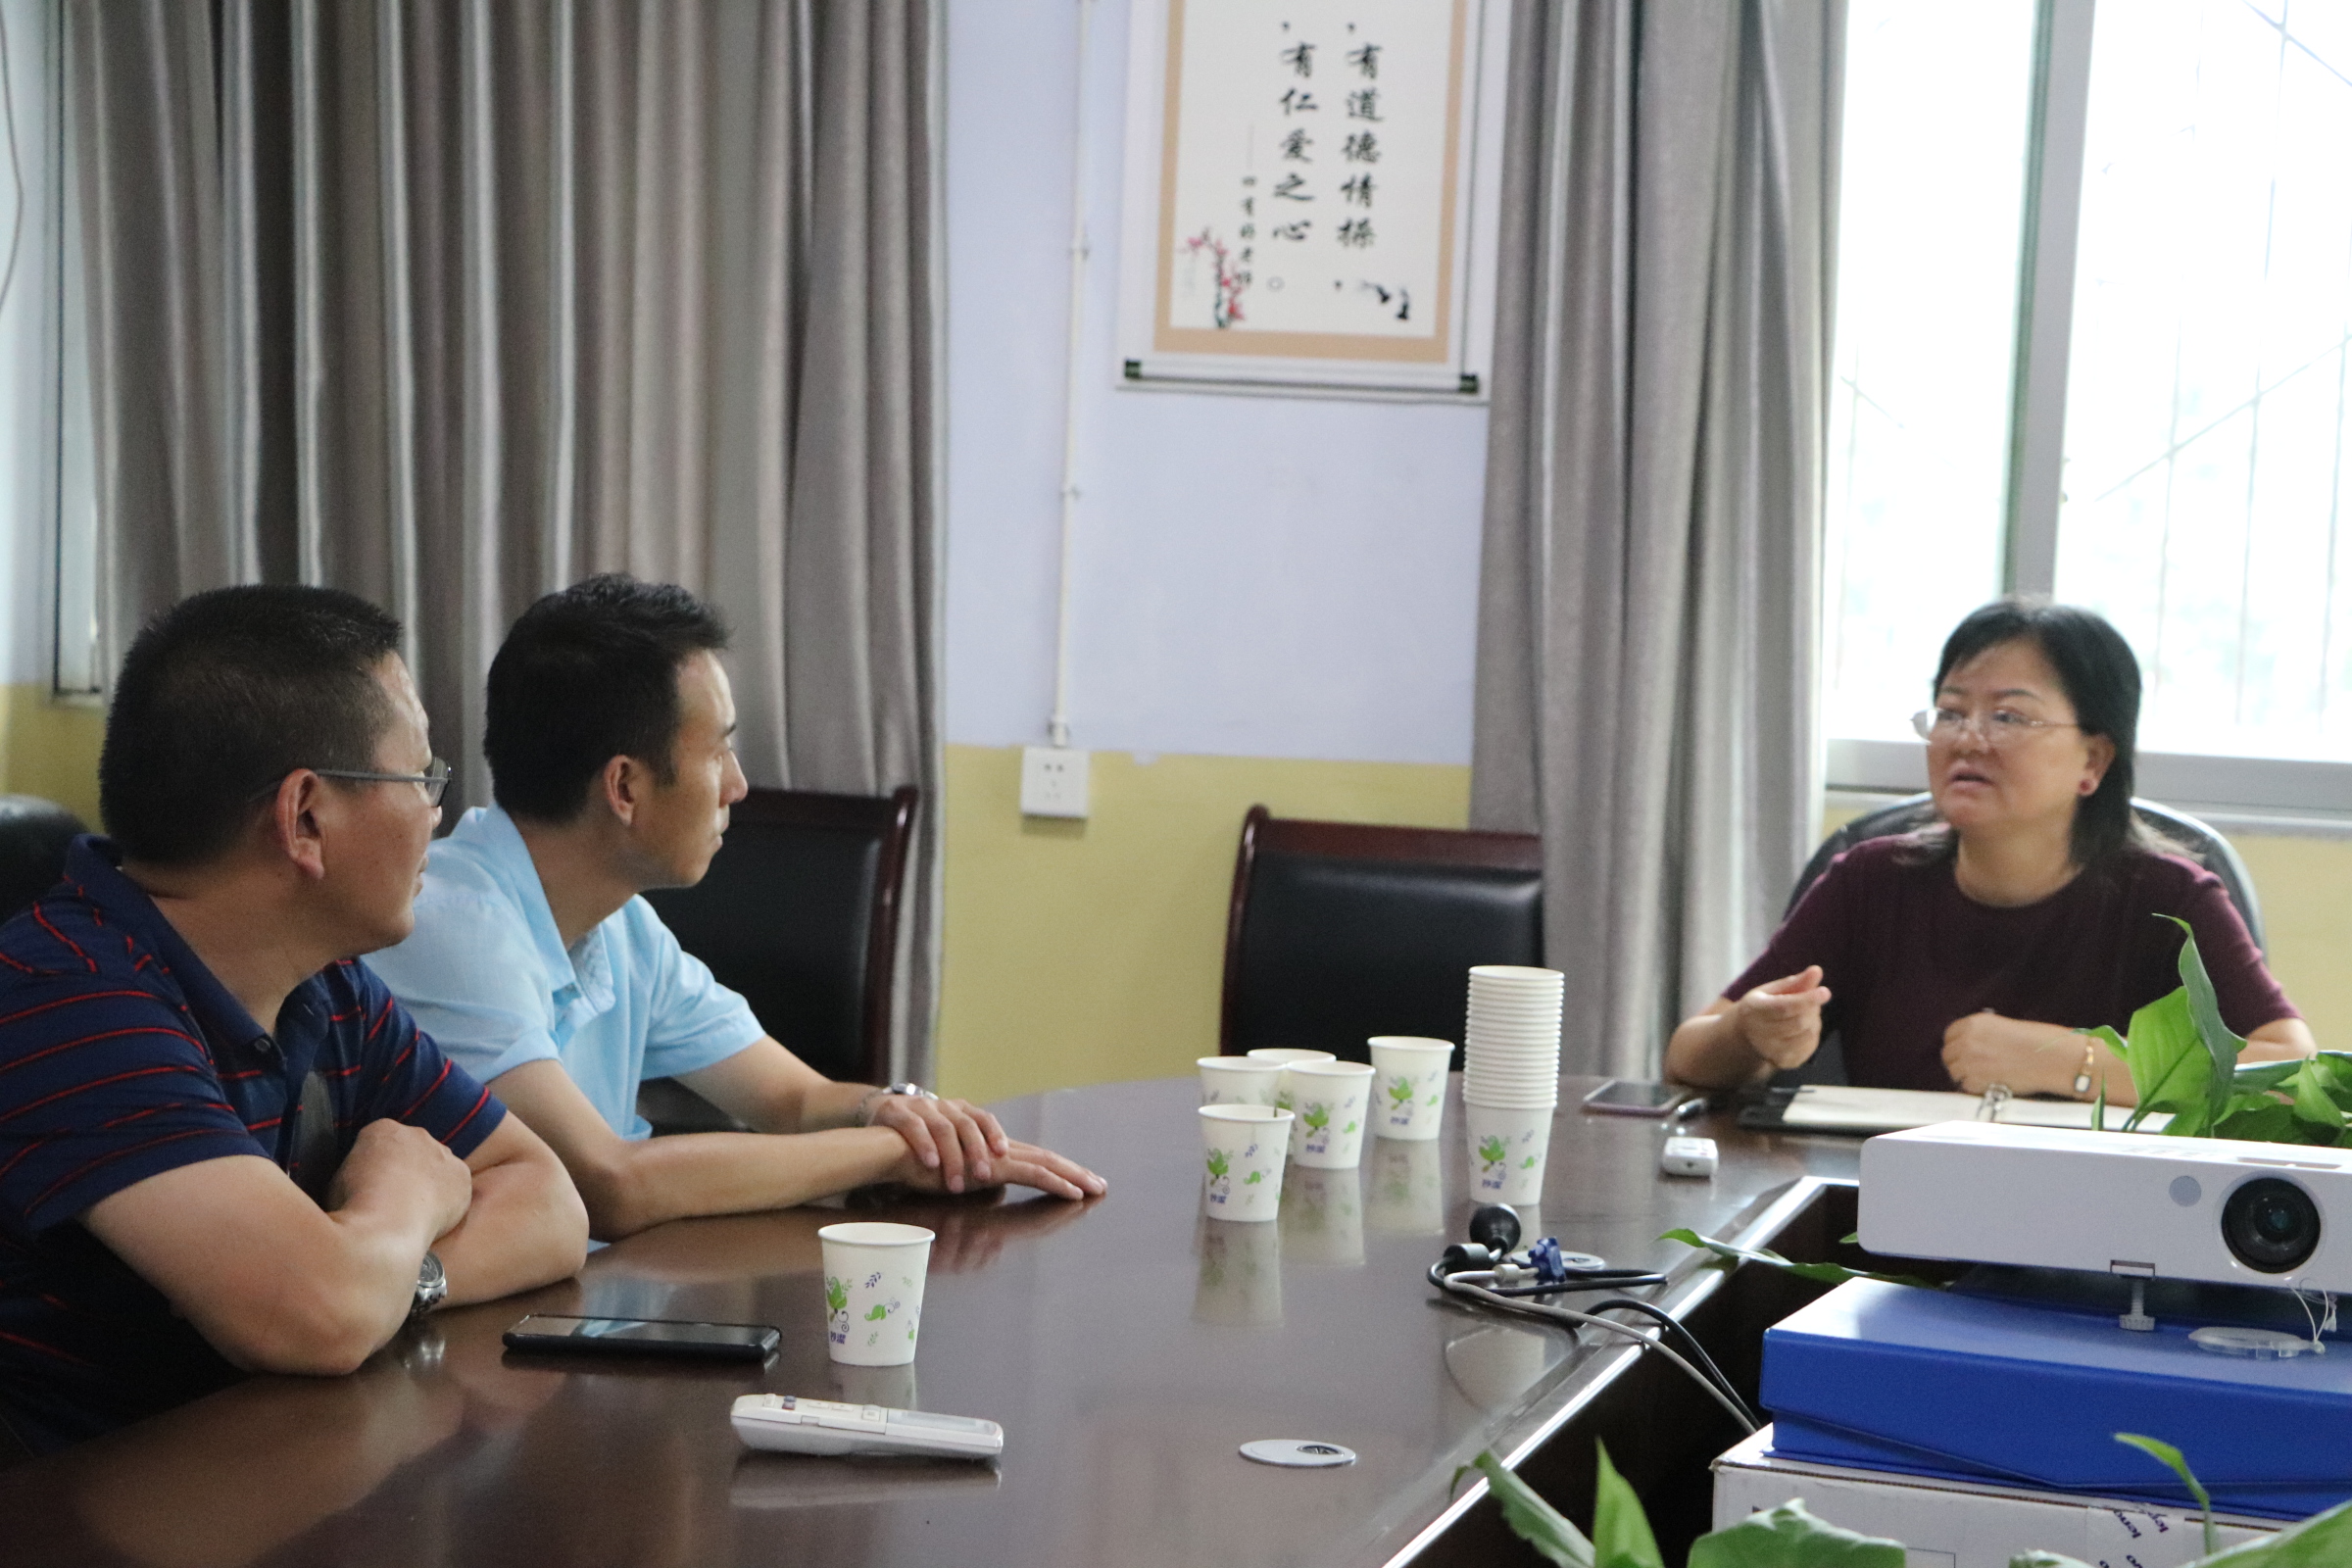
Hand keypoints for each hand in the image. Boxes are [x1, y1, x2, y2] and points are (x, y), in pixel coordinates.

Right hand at [329, 1118, 473, 1237]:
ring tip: (414, 1212)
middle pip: (411, 1149)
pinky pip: (455, 1184)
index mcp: (382, 1129)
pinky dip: (447, 1198)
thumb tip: (357, 1182)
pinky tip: (433, 1218)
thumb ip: (352, 1173)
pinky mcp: (461, 1176)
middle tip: (394, 1199)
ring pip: (437, 1165)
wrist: (386, 1228)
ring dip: (428, 1182)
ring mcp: (442, 1153)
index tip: (371, 1189)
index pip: (379, 1141)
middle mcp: (416, 1134)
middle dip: (404, 1169)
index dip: (374, 1167)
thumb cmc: (353, 1209)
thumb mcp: (337, 1183)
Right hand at [870, 1094, 1011, 1193]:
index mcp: (960, 1110)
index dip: (995, 1134)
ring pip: (942, 1129)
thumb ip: (973, 1147)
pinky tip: (931, 1163)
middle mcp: (943, 1106)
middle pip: (965, 1125)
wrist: (880, 1113)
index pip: (983, 1118)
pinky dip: (924, 1145)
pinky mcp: (896, 1112)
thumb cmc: (923, 1133)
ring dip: (952, 1157)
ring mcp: (920, 1107)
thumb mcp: (950, 1135)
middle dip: (976, 1152)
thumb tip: (1010, 1165)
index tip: (1004, 1154)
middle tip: (983, 1177)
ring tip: (956, 1184)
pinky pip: (913, 1127)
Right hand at [890, 1134, 1106, 1201]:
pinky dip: (1031, 1174)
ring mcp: (984, 1148)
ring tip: (1076, 1192)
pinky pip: (1009, 1166)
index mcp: (994, 1152)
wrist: (892, 1143)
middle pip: (1041, 1156)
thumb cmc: (922, 1161)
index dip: (1064, 1171)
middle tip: (1101, 1186)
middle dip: (1073, 1172)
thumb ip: (979, 1184)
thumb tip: (992, 1216)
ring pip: (1031, 1159)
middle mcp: (993, 1146)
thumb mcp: (958, 1176)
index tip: (1090, 1184)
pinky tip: (1047, 1183)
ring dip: (1053, 1178)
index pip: (1037, 1160)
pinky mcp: (973, 1154)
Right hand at [1733, 966, 1831, 1069]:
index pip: (1784, 1007)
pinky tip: (1802, 1028)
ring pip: (1807, 1034)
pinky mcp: (1784, 1062)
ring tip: (1804, 1013)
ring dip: (1813, 1020)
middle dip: (1812, 1008)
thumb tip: (1817, 971)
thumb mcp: (1772, 990)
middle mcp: (1758, 1034)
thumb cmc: (1761, 1007)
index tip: (1825, 992)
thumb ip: (1796, 982)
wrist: (1744, 1036)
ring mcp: (1771, 1052)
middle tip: (1810, 999)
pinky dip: (1813, 1033)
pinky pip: (1810, 1046)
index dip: (1807, 1000)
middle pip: (1799, 1022)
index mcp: (1753, 1010)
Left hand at [1941, 1010, 2075, 1095]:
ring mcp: (1970, 1061)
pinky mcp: (1976, 1080)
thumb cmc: (2038, 1042)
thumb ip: (1983, 1034)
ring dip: (1965, 1075)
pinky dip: (1976, 1088)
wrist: (2054, 1058)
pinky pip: (1966, 1086)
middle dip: (1958, 1061)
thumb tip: (1971, 1044)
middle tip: (1971, 1068)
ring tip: (1983, 1077)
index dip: (1956, 1044)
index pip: (1950, 1034)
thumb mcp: (2004, 1027)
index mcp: (1975, 1023)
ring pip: (1954, 1071)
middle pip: (1948, 1054)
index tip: (1961, 1051)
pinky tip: (1990, 1084)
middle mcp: (1968, 1040)